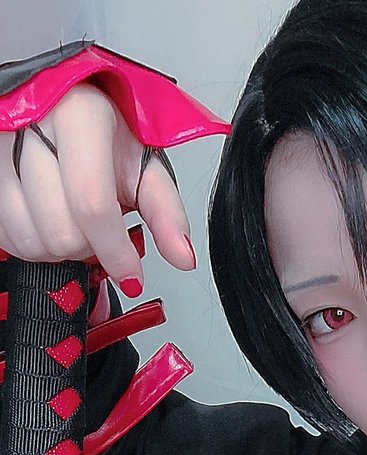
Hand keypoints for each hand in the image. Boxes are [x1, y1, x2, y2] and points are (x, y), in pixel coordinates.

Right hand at [0, 83, 194, 293]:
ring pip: (30, 238)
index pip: (92, 204)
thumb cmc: (100, 132)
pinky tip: (46, 220)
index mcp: (79, 117)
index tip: (130, 274)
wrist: (58, 102)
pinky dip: (31, 242)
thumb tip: (183, 256)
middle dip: (87, 248)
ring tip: (72, 222)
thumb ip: (166, 211)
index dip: (114, 251)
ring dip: (58, 248)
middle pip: (61, 231)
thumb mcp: (141, 164)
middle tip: (98, 231)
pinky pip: (5, 234)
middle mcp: (31, 125)